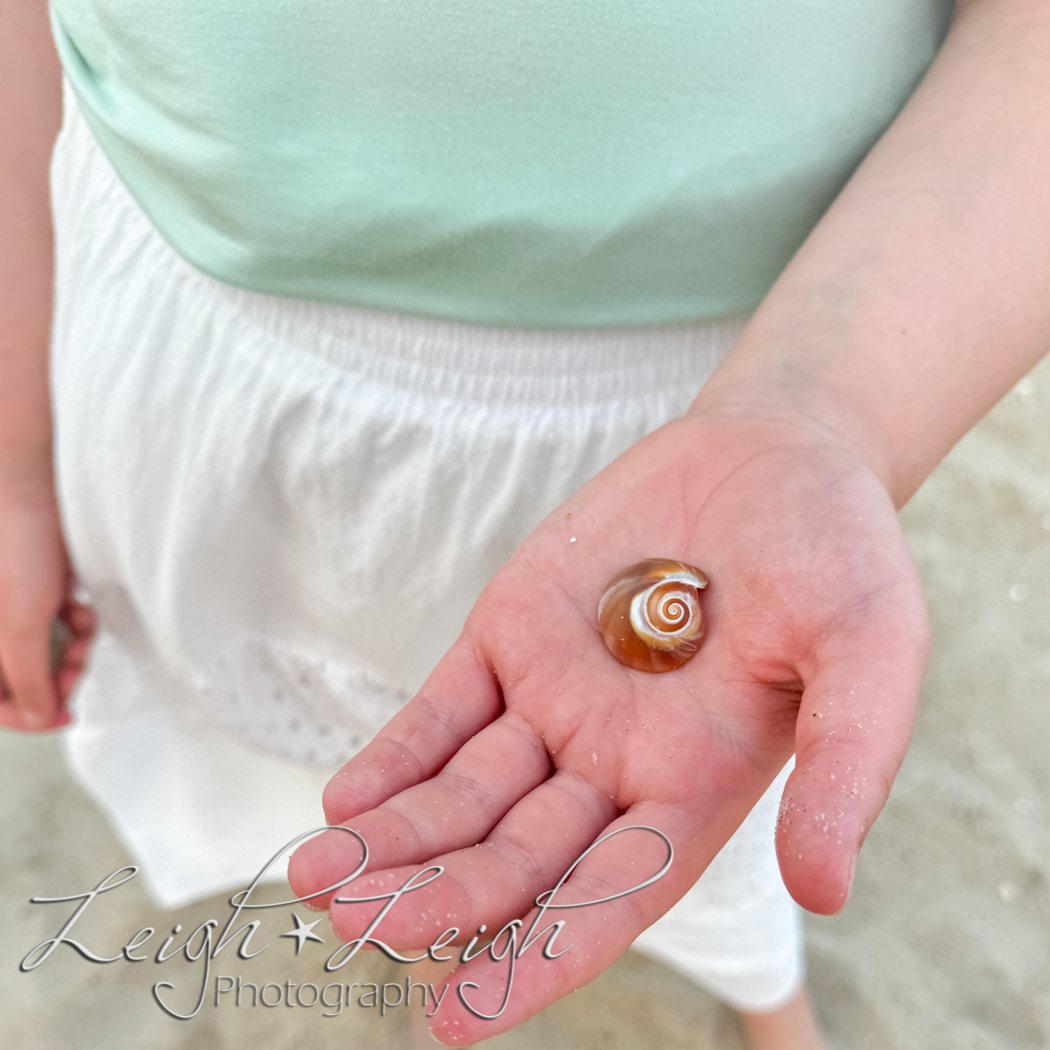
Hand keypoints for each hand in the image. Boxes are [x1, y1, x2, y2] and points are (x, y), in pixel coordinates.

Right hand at [0, 476, 94, 730]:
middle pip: (24, 677)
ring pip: (47, 650)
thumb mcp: (19, 625)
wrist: (35, 492)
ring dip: (72, 645)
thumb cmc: (15, 549)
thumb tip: (41, 717)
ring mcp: (12, 608)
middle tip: (77, 663)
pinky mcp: (37, 589)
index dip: (29, 715)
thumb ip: (27, 678)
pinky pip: (60, 622)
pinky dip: (77, 619)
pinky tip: (80, 605)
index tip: (64, 715)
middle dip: (57, 673)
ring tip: (81, 624)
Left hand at [288, 409, 928, 1042]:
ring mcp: (556, 699)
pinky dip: (398, 755)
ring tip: (321, 880)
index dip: (539, 959)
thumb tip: (822, 890)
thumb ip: (851, 763)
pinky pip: (444, 709)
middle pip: (515, 855)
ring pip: (463, 794)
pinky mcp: (514, 633)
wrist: (771, 450)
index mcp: (696, 788)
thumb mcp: (872, 649)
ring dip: (396, 840)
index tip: (459, 1017)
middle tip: (364, 929)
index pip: (609, 898)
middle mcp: (615, 761)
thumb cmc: (838, 550)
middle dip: (441, 897)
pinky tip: (346, 801)